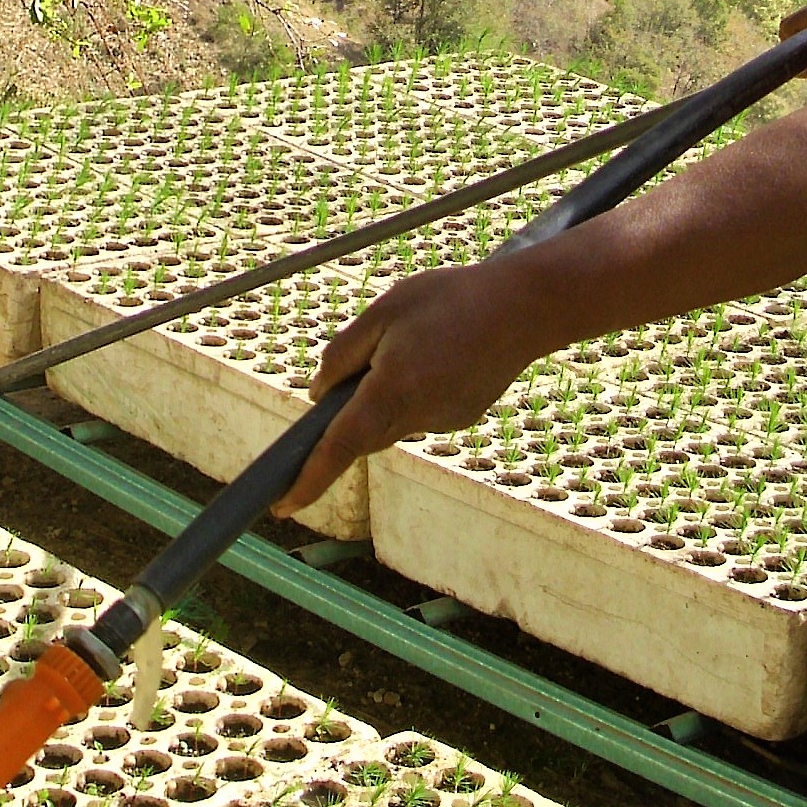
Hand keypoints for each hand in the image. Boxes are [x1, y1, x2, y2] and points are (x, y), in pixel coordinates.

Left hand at [273, 257, 542, 516]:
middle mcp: (417, 417)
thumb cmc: (450, 300)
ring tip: (411, 341)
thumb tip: (317, 394)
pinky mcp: (461, 417)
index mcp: (391, 392)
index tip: (281, 506)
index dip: (308, 479)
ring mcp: (443, 421)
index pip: (339, 446)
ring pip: (391, 422)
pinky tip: (437, 352)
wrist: (525, 307)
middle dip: (345, 420)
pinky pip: (418, 412)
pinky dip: (412, 391)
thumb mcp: (384, 312)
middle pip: (362, 435)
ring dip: (382, 397)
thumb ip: (343, 355)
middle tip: (352, 374)